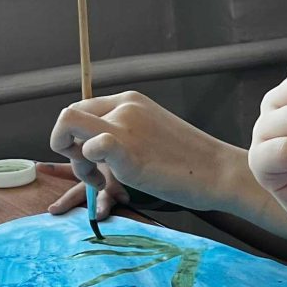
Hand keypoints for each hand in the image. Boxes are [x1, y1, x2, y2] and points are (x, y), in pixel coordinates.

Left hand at [47, 91, 233, 214]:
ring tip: (98, 181)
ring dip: (73, 158)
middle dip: (67, 147)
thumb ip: (124, 134)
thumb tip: (93, 146)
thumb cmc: (188, 162)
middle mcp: (124, 107)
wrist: (220, 172)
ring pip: (66, 126)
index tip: (94, 161)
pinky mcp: (128, 150)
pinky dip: (87, 168)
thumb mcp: (151, 135)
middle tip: (92, 173)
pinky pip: (90, 147)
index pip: (80, 110)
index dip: (76, 138)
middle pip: (67, 116)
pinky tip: (105, 185)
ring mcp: (125, 126)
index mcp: (130, 101)